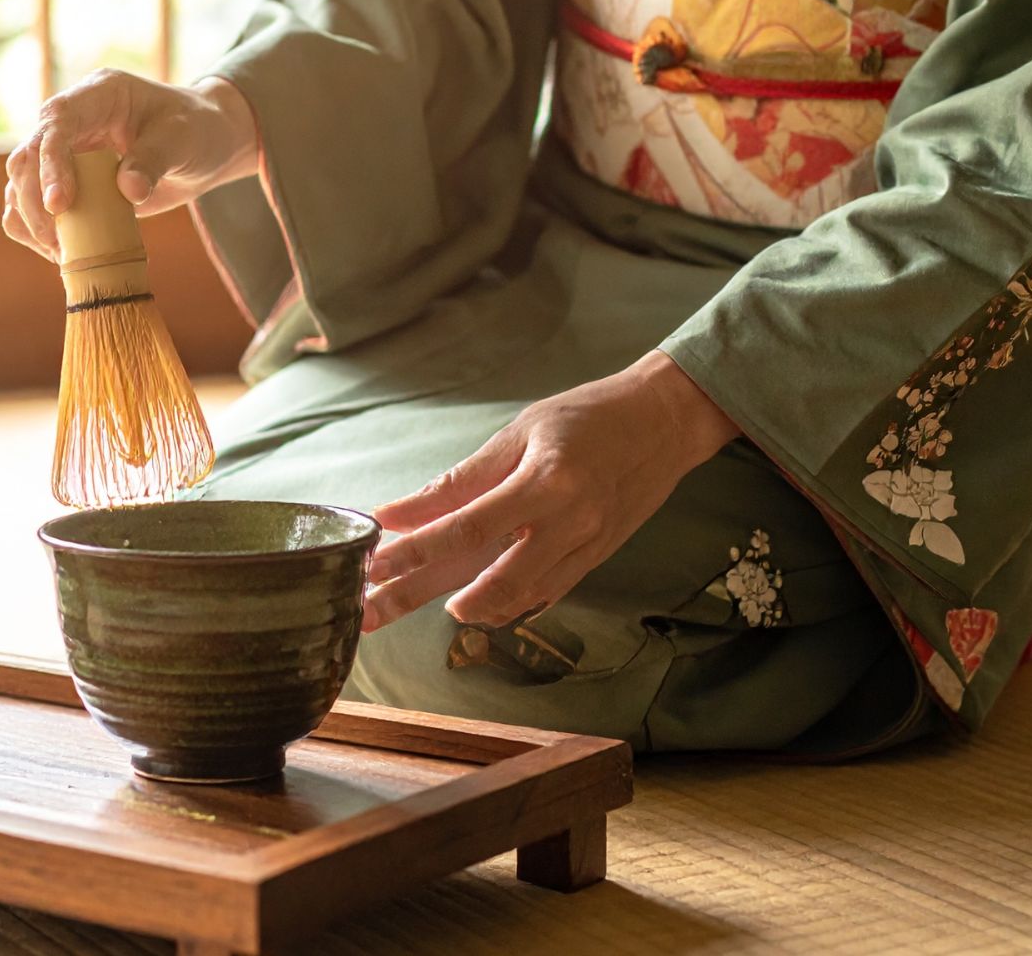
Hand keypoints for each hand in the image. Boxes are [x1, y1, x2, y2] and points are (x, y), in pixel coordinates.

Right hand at [3, 71, 258, 261]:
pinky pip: (31, 205)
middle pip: (26, 156)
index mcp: (97, 96)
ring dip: (30, 220)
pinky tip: (59, 253)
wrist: (204, 144)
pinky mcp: (66, 182)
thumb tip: (128, 190)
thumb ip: (155, 159)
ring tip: (60, 253)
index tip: (59, 204)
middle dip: (32, 201)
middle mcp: (71, 122)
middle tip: (57, 242)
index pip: (57, 123)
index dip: (51, 163)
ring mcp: (64, 153)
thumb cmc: (195, 129)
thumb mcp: (183, 138)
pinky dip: (36, 231)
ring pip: (20, 183)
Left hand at [363, 350, 739, 631]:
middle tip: (365, 613)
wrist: (665, 423)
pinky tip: (467, 606)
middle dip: (416, 599)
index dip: (414, 550)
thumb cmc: (587, 417)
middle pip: (481, 580)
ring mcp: (584, 552)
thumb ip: (462, 480)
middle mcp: (568, 527)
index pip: (467, 529)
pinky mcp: (592, 563)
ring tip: (401, 607)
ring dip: (455, 608)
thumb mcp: (520, 432)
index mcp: (546, 484)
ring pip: (512, 600)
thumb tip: (401, 512)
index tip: (370, 561)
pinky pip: (539, 597)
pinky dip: (499, 606)